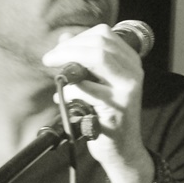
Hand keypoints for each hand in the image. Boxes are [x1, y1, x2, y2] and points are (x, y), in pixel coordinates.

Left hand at [41, 24, 145, 166]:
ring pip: (96, 57)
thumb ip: (83, 60)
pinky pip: (84, 89)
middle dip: (67, 48)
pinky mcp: (116, 107)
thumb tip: (64, 38)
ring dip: (68, 64)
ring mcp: (127, 89)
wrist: (122, 149)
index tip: (59, 50)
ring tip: (58, 78)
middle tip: (50, 60)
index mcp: (130, 61)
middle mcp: (134, 71)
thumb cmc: (106, 114)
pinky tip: (62, 99)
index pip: (103, 33)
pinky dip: (67, 91)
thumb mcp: (97, 82)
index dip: (77, 38)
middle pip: (99, 42)